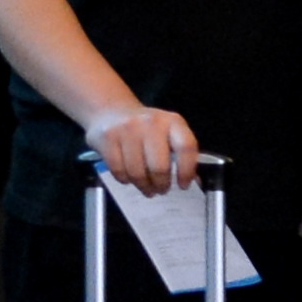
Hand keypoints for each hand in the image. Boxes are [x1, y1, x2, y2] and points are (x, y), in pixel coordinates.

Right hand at [82, 98, 199, 195]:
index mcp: (173, 122)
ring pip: (137, 171)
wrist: (111, 111)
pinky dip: (125, 179)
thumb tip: (193, 182)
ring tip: (147, 188)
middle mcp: (151, 123)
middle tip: (162, 190)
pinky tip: (129, 179)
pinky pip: (118, 169)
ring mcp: (127, 130)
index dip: (187, 170)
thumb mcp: (168, 133)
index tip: (183, 185)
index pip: (186, 148)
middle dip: (161, 184)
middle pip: (159, 166)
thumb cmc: (146, 129)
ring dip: (143, 185)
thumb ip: (181, 154)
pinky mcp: (107, 138)